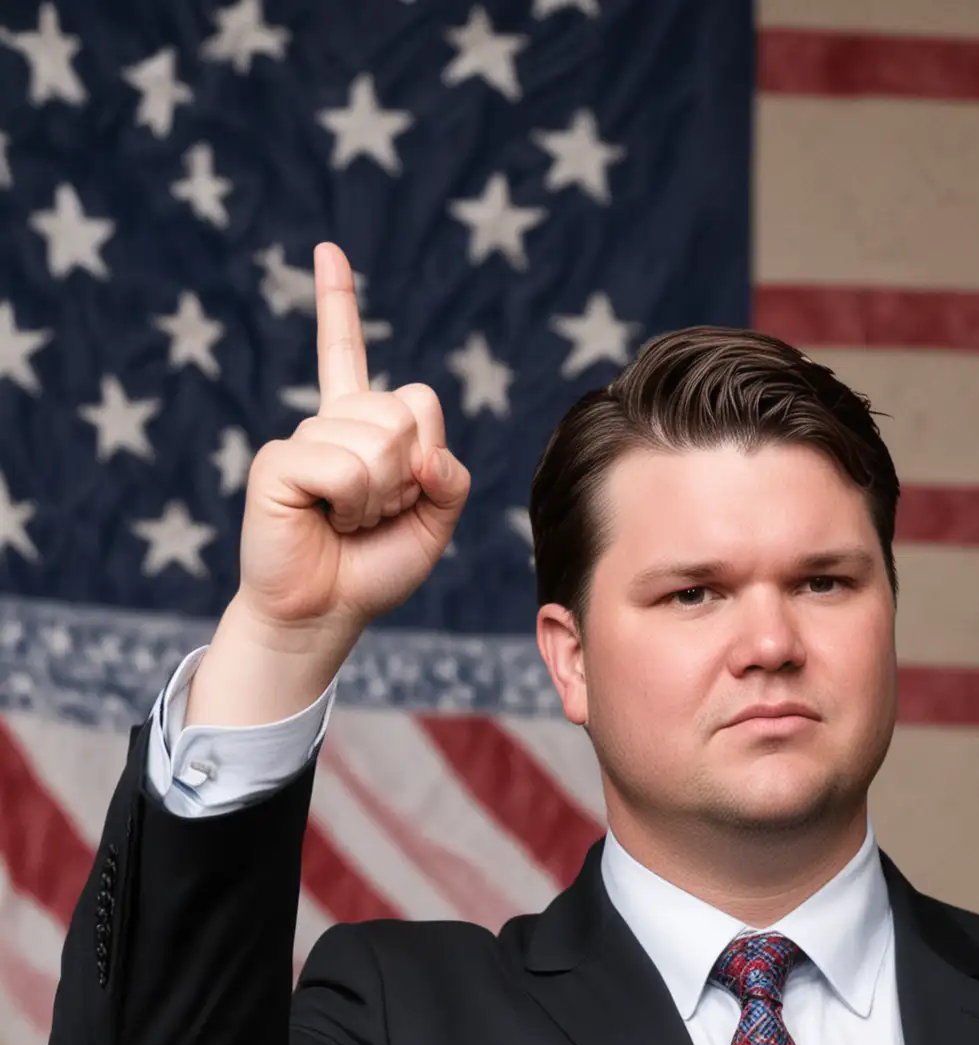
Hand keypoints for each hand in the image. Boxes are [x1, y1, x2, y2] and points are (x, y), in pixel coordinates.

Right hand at [235, 241, 470, 637]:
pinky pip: (345, 468)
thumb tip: (427, 450)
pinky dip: (352, 504)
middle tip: (378, 511)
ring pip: (383, 442)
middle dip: (412, 474)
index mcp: (361, 428)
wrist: (324, 613)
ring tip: (350, 520)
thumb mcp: (435, 523)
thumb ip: (452, 479)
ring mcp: (304, 438)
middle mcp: (329, 423)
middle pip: (407, 410)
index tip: (325, 250)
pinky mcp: (279, 462)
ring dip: (382, 497)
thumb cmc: (374, 567)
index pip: (351, 353)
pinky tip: (326, 519)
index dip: (337, 305)